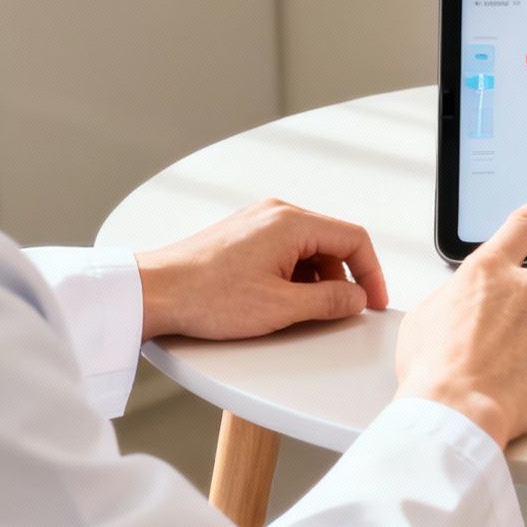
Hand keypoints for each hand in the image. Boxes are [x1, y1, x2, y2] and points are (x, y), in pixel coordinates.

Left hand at [135, 199, 388, 342]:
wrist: (153, 292)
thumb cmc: (207, 297)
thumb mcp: (280, 307)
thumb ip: (329, 302)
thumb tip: (357, 299)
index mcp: (291, 222)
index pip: (354, 238)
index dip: (372, 273)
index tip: (374, 303)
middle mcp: (277, 213)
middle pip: (332, 243)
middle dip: (342, 280)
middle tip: (339, 313)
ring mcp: (258, 222)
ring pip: (308, 249)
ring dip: (316, 281)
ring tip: (300, 312)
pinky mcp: (243, 236)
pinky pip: (285, 252)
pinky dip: (294, 277)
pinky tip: (278, 302)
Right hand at [395, 182, 526, 448]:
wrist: (458, 411)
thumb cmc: (435, 369)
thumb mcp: (426, 316)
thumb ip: (458, 296)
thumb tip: (470, 303)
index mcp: (488, 269)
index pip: (524, 223)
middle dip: (517, 323)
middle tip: (490, 354)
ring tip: (502, 373)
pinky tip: (526, 383)